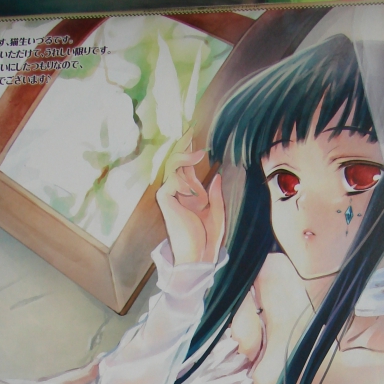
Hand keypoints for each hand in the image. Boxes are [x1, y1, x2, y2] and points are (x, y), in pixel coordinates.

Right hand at [156, 131, 225, 265]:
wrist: (199, 254)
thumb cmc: (207, 239)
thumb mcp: (217, 212)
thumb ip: (215, 195)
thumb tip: (217, 176)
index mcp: (190, 196)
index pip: (186, 168)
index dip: (188, 151)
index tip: (192, 134)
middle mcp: (179, 193)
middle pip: (176, 162)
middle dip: (182, 145)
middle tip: (190, 129)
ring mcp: (171, 196)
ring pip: (173, 167)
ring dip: (186, 158)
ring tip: (198, 153)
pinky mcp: (165, 200)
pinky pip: (171, 179)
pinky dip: (183, 179)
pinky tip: (193, 187)